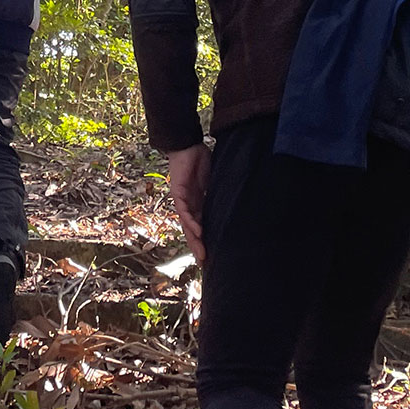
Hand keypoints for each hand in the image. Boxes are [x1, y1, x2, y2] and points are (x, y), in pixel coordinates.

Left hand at [167, 143, 211, 263]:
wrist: (187, 145)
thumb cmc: (199, 161)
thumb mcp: (212, 181)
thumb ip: (217, 194)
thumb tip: (232, 205)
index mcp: (197, 203)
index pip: (200, 226)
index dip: (204, 241)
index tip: (211, 256)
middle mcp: (188, 205)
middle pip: (191, 230)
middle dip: (198, 246)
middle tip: (205, 263)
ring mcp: (182, 199)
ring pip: (187, 224)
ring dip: (194, 239)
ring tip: (202, 253)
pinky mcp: (178, 192)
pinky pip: (184, 209)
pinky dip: (191, 221)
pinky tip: (198, 231)